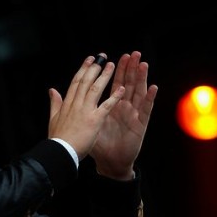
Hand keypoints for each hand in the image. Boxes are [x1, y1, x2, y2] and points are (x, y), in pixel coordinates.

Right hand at [48, 55, 125, 160]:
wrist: (60, 152)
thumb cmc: (57, 138)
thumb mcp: (53, 118)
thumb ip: (54, 102)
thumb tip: (52, 90)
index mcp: (67, 103)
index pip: (76, 82)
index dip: (83, 69)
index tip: (89, 60)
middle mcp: (76, 104)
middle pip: (85, 81)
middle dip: (94, 68)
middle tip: (102, 56)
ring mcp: (85, 111)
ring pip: (95, 89)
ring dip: (104, 76)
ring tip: (112, 65)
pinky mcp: (94, 120)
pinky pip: (106, 106)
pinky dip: (114, 97)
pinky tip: (121, 89)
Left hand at [90, 51, 157, 180]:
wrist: (110, 163)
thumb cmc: (100, 144)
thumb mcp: (87, 124)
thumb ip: (78, 108)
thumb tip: (62, 96)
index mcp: (111, 106)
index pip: (113, 84)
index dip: (114, 71)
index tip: (112, 57)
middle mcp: (124, 108)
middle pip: (128, 84)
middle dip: (130, 69)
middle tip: (133, 53)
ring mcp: (133, 115)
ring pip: (139, 93)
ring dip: (142, 78)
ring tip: (143, 64)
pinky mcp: (140, 125)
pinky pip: (146, 110)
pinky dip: (150, 99)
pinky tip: (153, 88)